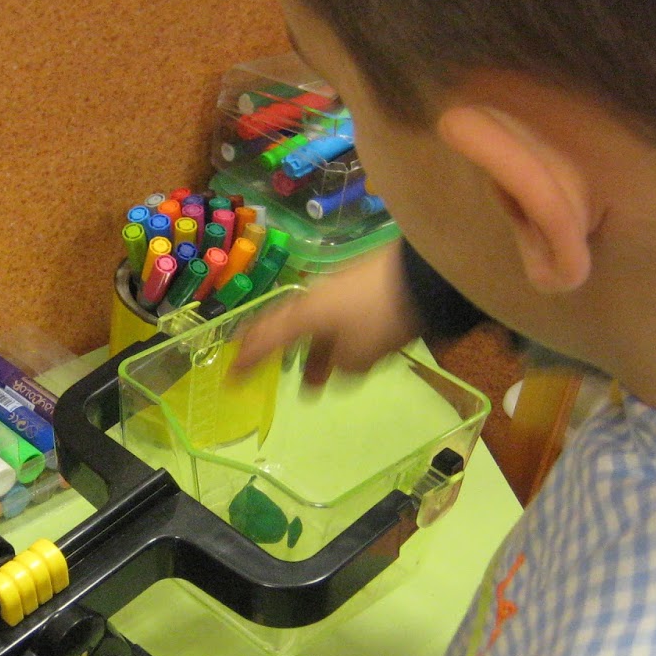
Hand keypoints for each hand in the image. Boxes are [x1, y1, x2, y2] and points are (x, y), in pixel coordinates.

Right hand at [232, 240, 422, 386]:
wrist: (424, 276)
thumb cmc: (380, 319)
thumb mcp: (358, 357)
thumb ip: (339, 367)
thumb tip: (334, 367)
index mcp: (304, 315)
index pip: (264, 338)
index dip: (246, 359)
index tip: (232, 378)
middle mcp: (313, 299)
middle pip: (289, 329)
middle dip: (281, 354)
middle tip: (270, 372)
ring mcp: (337, 289)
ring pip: (316, 326)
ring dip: (313, 353)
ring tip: (316, 380)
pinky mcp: (361, 285)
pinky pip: (337, 319)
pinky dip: (333, 340)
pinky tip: (346, 355)